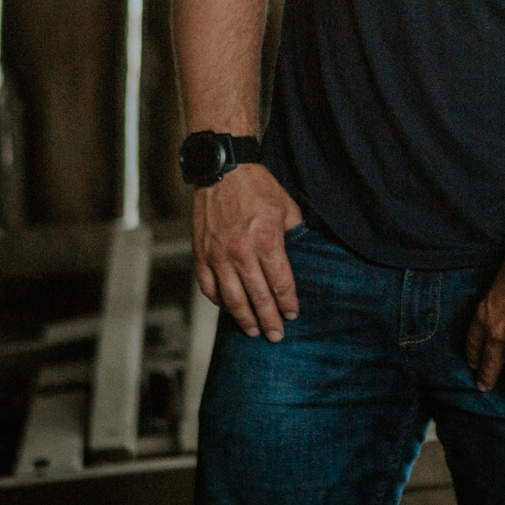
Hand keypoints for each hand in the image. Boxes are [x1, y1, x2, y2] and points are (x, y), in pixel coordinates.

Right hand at [191, 163, 302, 340]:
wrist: (223, 169)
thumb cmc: (257, 186)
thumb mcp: (286, 208)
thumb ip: (295, 234)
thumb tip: (303, 252)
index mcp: (267, 241)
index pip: (281, 283)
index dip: (287, 303)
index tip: (292, 315)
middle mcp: (241, 252)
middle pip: (257, 296)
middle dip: (269, 319)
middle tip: (276, 336)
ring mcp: (218, 255)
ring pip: (231, 298)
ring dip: (243, 317)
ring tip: (252, 330)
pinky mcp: (201, 253)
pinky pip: (208, 286)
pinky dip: (218, 300)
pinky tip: (227, 308)